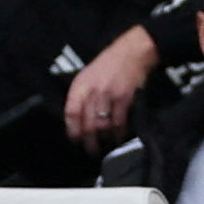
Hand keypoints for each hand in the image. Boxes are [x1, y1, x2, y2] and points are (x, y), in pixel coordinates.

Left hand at [64, 25, 156, 149]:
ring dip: (104, 138)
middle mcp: (92, 91)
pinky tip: (119, 137)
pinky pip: (119, 120)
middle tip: (91, 150)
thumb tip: (77, 118)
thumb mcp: (87, 76)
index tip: (75, 140)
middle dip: (89, 140)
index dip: (72, 129)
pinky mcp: (124, 98)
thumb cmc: (108, 64)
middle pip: (87, 122)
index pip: (71, 112)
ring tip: (106, 145)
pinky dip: (119, 132)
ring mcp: (109, 95)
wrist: (132, 53)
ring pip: (103, 124)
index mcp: (80, 86)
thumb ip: (81, 95)